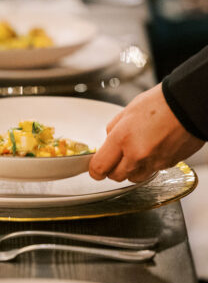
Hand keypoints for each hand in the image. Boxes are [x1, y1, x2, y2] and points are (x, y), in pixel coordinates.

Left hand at [89, 84, 203, 182]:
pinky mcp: (167, 165)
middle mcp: (137, 154)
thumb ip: (113, 130)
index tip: (95, 169)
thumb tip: (107, 143)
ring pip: (134, 178)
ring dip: (130, 170)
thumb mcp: (126, 112)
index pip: (100, 167)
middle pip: (115, 176)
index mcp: (122, 138)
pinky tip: (151, 150)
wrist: (188, 105)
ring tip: (135, 153)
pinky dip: (148, 165)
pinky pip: (151, 171)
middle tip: (115, 158)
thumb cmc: (160, 104)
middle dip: (112, 169)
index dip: (95, 170)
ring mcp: (153, 162)